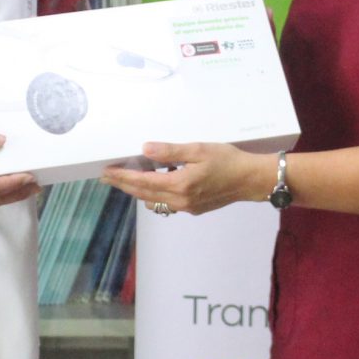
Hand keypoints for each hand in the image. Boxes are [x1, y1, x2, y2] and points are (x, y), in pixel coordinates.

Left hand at [101, 142, 269, 215]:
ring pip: (154, 200)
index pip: (142, 182)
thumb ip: (171, 151)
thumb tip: (145, 149)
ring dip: (139, 190)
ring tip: (129, 177)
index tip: (106, 172)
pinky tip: (157, 180)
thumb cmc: (228, 161)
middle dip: (124, 185)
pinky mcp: (193, 208)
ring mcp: (186, 207)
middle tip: (107, 177)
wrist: (252, 180)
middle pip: (144, 194)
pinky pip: (167, 202)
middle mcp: (180, 201)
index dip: (122, 177)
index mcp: (180, 185)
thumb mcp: (199, 149)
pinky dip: (156, 192)